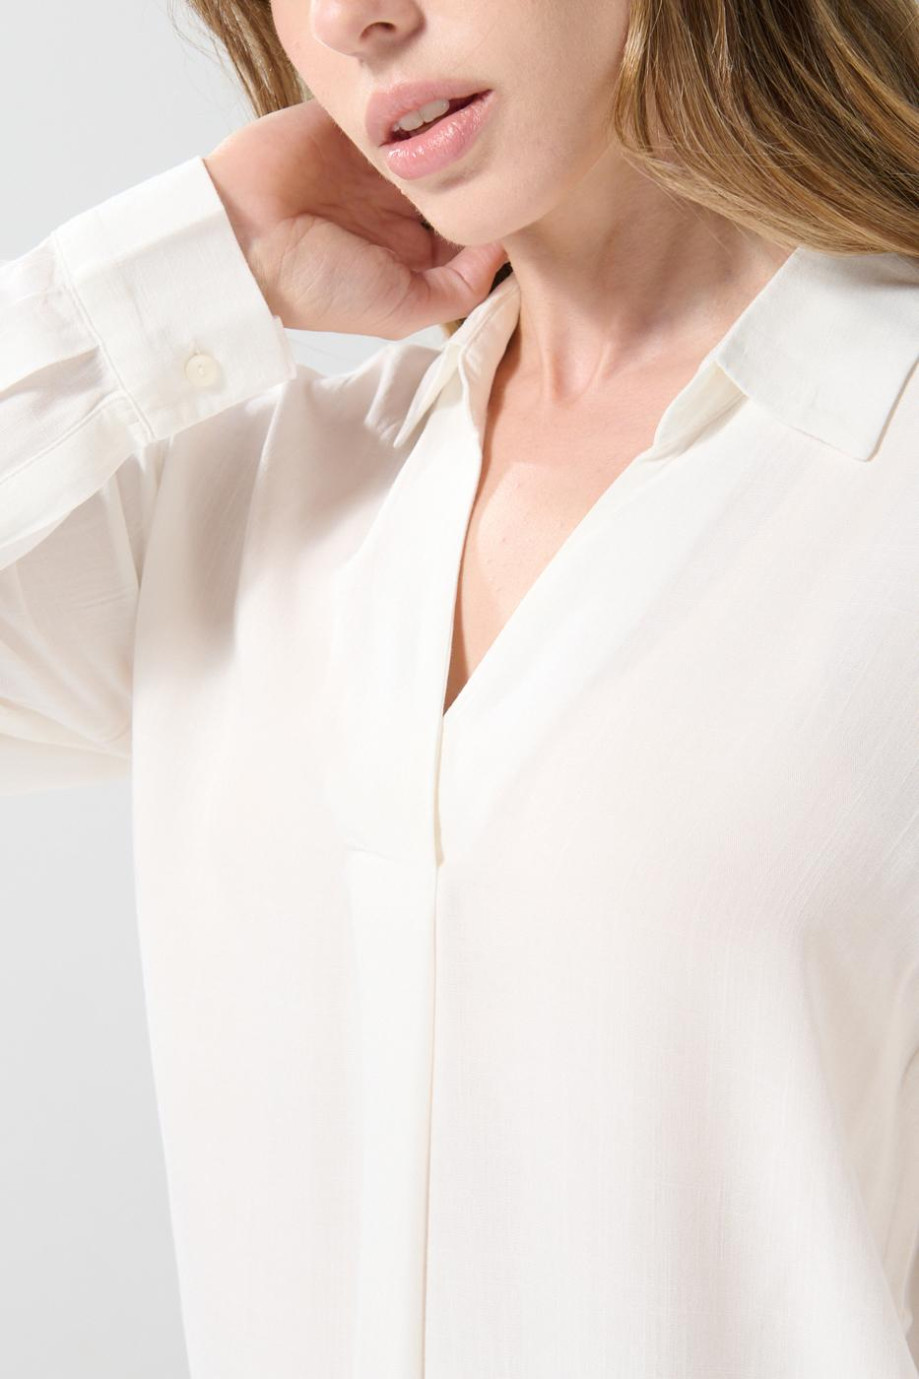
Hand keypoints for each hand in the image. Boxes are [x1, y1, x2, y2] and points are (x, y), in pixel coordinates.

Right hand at [203, 99, 508, 338]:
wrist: (244, 235)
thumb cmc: (316, 285)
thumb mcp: (402, 310)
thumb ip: (459, 290)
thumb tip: (503, 249)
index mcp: (408, 256)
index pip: (469, 236)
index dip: (494, 224)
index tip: (513, 213)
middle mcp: (395, 210)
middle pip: (457, 186)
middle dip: (478, 177)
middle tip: (500, 168)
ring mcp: (374, 165)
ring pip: (433, 142)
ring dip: (450, 138)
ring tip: (467, 138)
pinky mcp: (352, 124)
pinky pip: (397, 107)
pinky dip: (416, 107)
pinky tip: (432, 113)